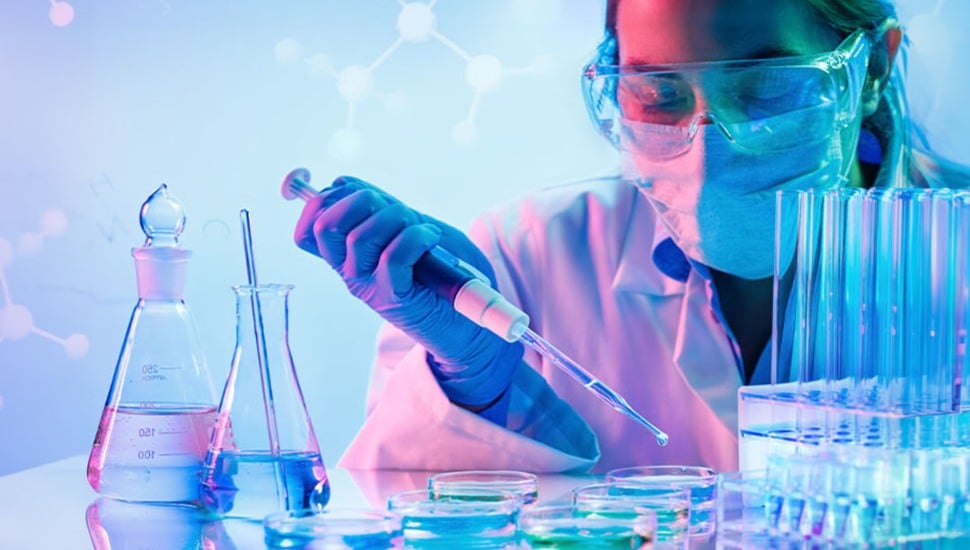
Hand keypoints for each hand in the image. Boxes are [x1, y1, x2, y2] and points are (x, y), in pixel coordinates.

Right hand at [293, 176, 521, 407]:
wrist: (469, 320)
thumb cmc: (441, 269)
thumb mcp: (405, 227)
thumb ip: (377, 208)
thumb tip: (343, 183)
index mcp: (347, 257)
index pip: (308, 229)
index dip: (320, 201)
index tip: (352, 190)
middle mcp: (351, 273)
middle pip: (325, 225)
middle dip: (360, 200)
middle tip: (395, 209)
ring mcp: (370, 287)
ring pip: (360, 237)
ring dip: (396, 217)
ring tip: (422, 228)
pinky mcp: (396, 298)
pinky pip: (393, 256)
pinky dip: (416, 237)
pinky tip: (432, 238)